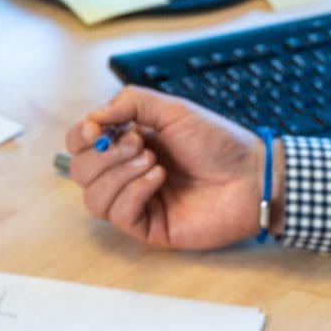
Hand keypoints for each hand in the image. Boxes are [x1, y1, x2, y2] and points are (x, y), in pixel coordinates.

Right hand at [62, 86, 279, 249]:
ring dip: (118, 174)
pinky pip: (119, 214)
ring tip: (153, 161)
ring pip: (93, 197)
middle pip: (80, 171)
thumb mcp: (172, 110)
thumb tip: (92, 117)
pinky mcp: (149, 227)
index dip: (80, 136)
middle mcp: (126, 173)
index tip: (95, 128)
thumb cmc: (218, 142)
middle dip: (104, 155)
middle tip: (140, 143)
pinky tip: (158, 178)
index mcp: (127, 143)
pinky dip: (133, 192)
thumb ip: (130, 103)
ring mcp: (136, 201)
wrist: (250, 174)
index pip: (80, 144)